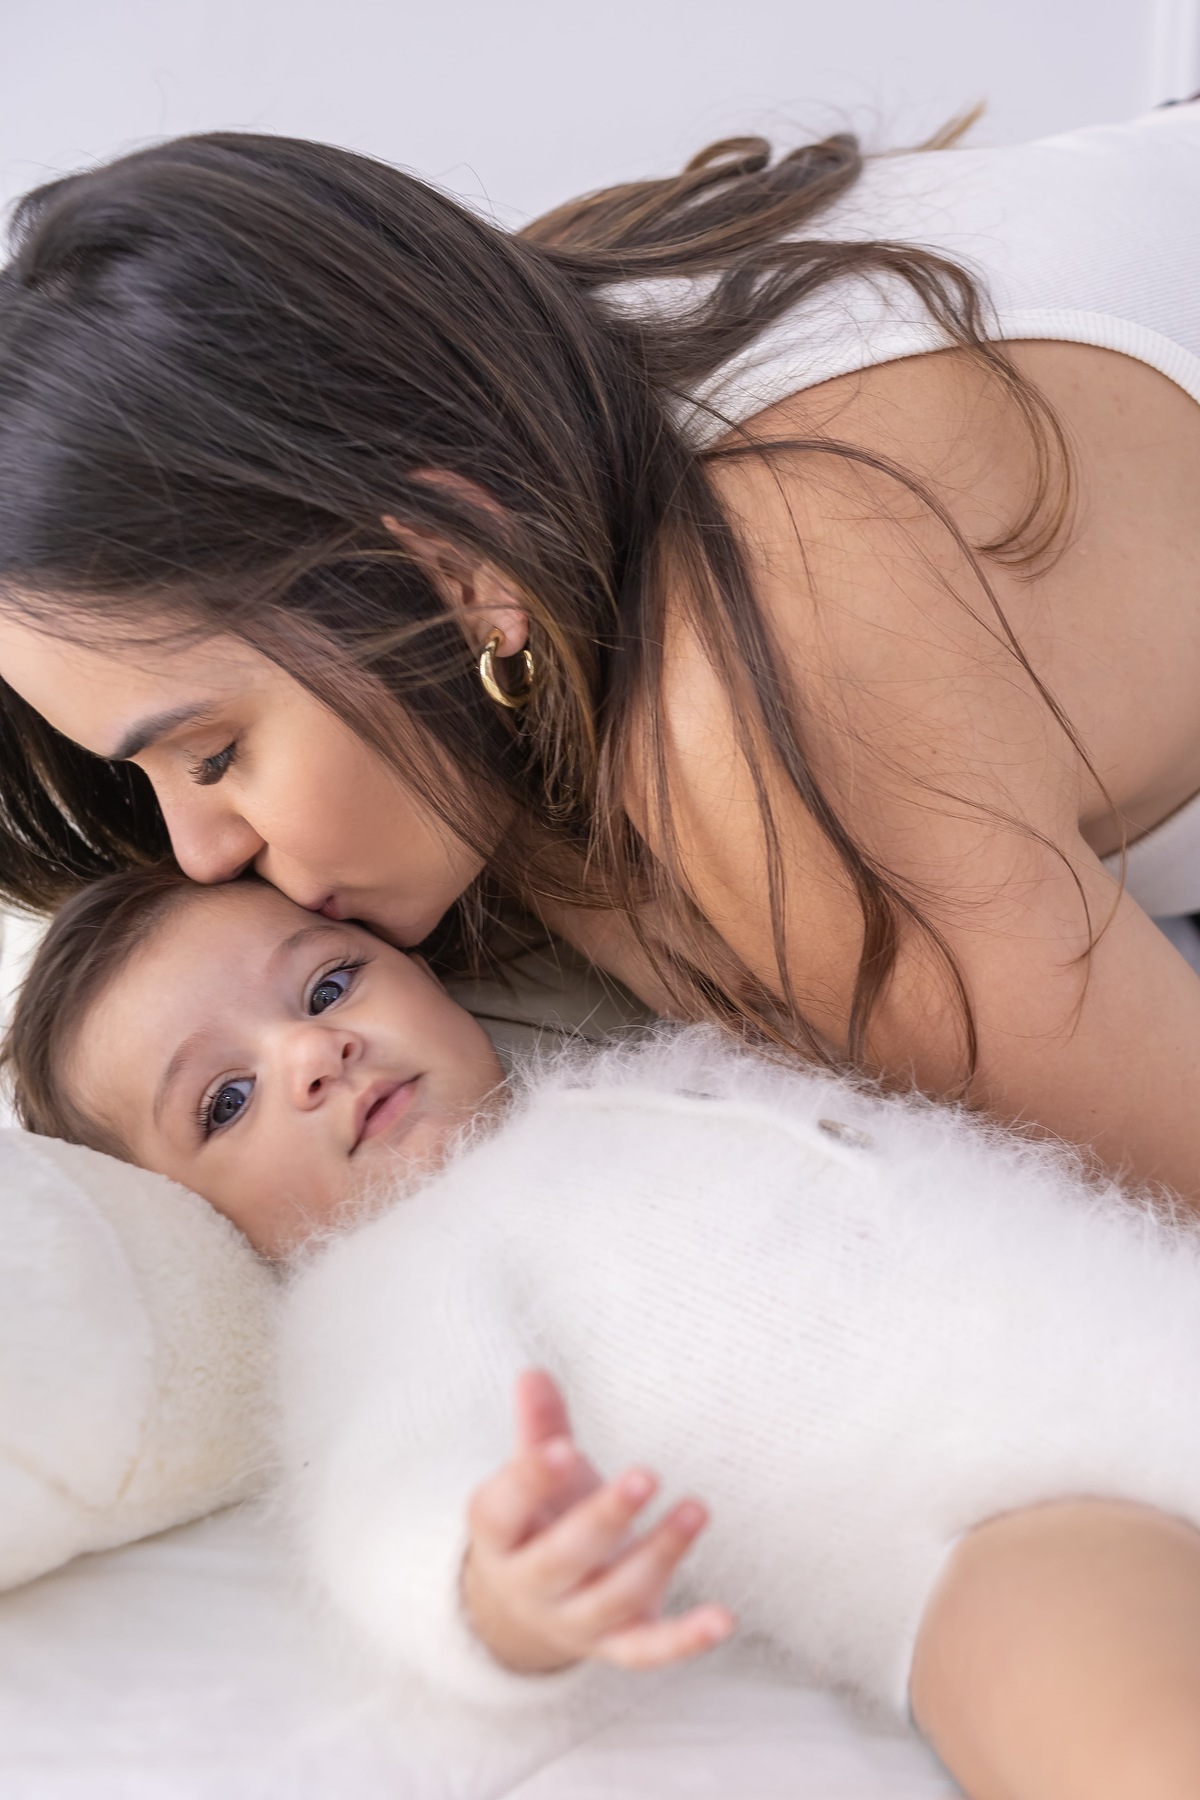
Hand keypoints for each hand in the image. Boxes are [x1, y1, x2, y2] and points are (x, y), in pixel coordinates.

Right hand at [461, 1369, 734, 1674]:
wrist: (528, 1610)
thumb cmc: (538, 1521)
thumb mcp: (533, 1479)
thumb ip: (538, 1429)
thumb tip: (534, 1374)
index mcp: (499, 1538)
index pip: (502, 1511)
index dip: (529, 1481)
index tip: (564, 1448)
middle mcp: (531, 1587)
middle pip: (562, 1559)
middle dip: (605, 1518)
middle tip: (645, 1475)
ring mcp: (575, 1621)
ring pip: (615, 1596)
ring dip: (660, 1554)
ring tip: (696, 1509)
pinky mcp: (617, 1645)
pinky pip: (650, 1650)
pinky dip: (688, 1638)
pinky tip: (724, 1618)